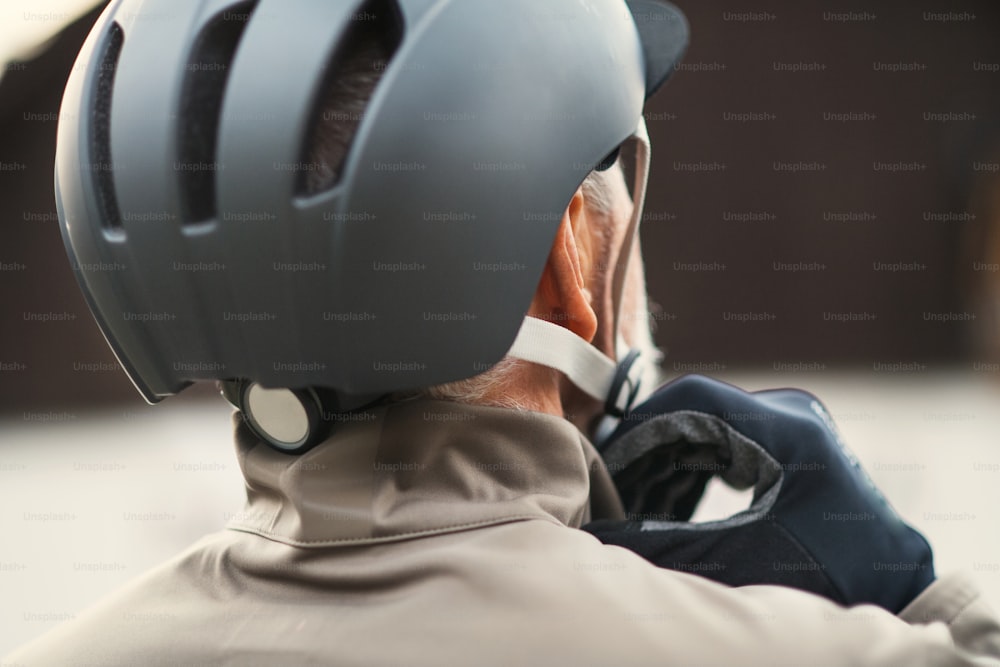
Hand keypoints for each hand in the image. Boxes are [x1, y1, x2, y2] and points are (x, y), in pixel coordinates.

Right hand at [583, 374, 934, 612]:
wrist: (891, 587)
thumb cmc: (830, 573)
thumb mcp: (743, 560)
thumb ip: (666, 541)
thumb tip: (603, 531)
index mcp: (788, 428)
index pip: (694, 397)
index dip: (640, 423)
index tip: (604, 456)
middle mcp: (790, 414)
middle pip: (695, 413)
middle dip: (648, 451)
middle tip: (607, 485)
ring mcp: (791, 426)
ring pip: (705, 429)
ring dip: (665, 464)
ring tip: (627, 500)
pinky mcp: (789, 444)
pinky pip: (724, 444)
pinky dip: (690, 473)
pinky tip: (661, 505)